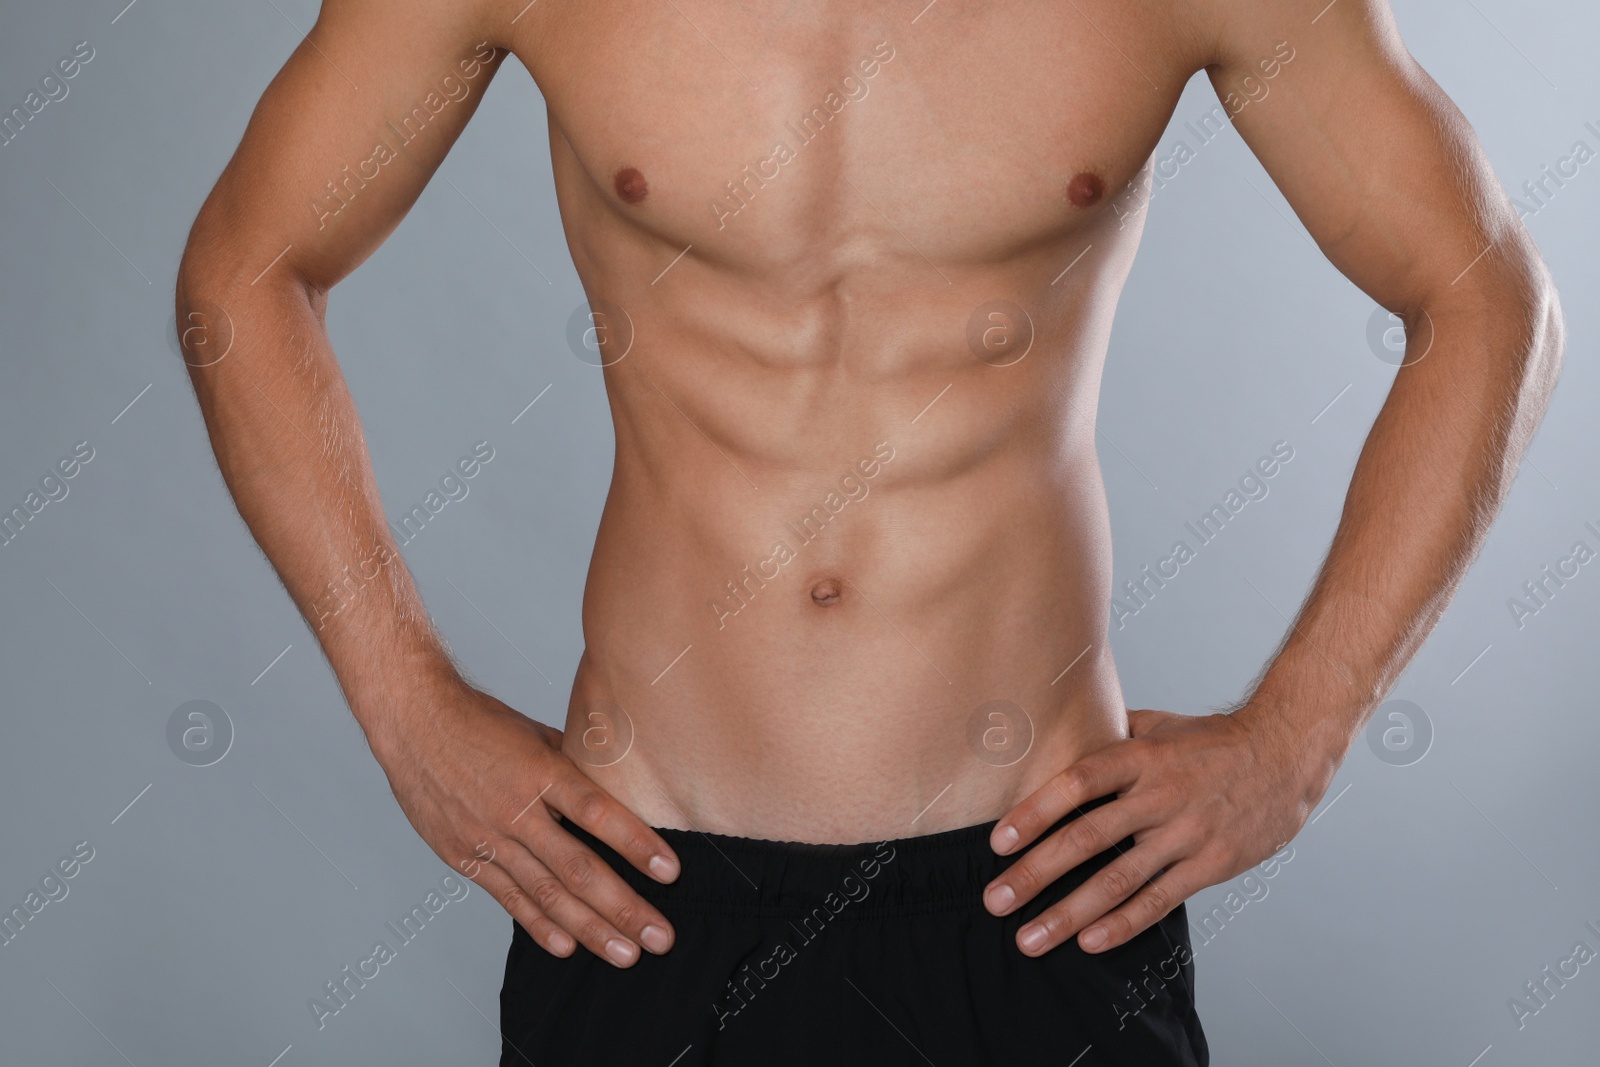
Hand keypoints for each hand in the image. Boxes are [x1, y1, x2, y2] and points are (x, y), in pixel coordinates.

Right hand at [368, 673, 680, 966]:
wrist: (413, 724)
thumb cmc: (481, 722)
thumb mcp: (538, 732)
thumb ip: (576, 765)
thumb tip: (620, 787)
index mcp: (542, 770)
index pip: (598, 812)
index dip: (636, 844)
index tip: (670, 872)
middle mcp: (517, 809)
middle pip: (578, 868)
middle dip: (624, 907)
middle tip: (660, 937)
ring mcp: (488, 838)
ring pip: (547, 894)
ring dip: (590, 929)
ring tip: (626, 954)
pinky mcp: (465, 857)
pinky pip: (508, 898)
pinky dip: (539, 925)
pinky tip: (568, 946)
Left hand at [982, 706, 1318, 955]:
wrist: (1286, 753)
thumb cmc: (1210, 740)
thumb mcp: (1157, 724)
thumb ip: (1108, 732)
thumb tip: (1056, 730)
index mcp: (1140, 756)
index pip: (1077, 783)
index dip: (1035, 812)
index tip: (998, 841)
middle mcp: (1160, 795)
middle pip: (1087, 839)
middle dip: (1034, 874)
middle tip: (994, 901)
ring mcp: (1187, 833)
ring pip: (1119, 880)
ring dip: (1069, 914)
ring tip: (1029, 939)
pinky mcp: (1212, 864)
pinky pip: (1160, 900)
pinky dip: (1123, 924)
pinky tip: (1089, 942)